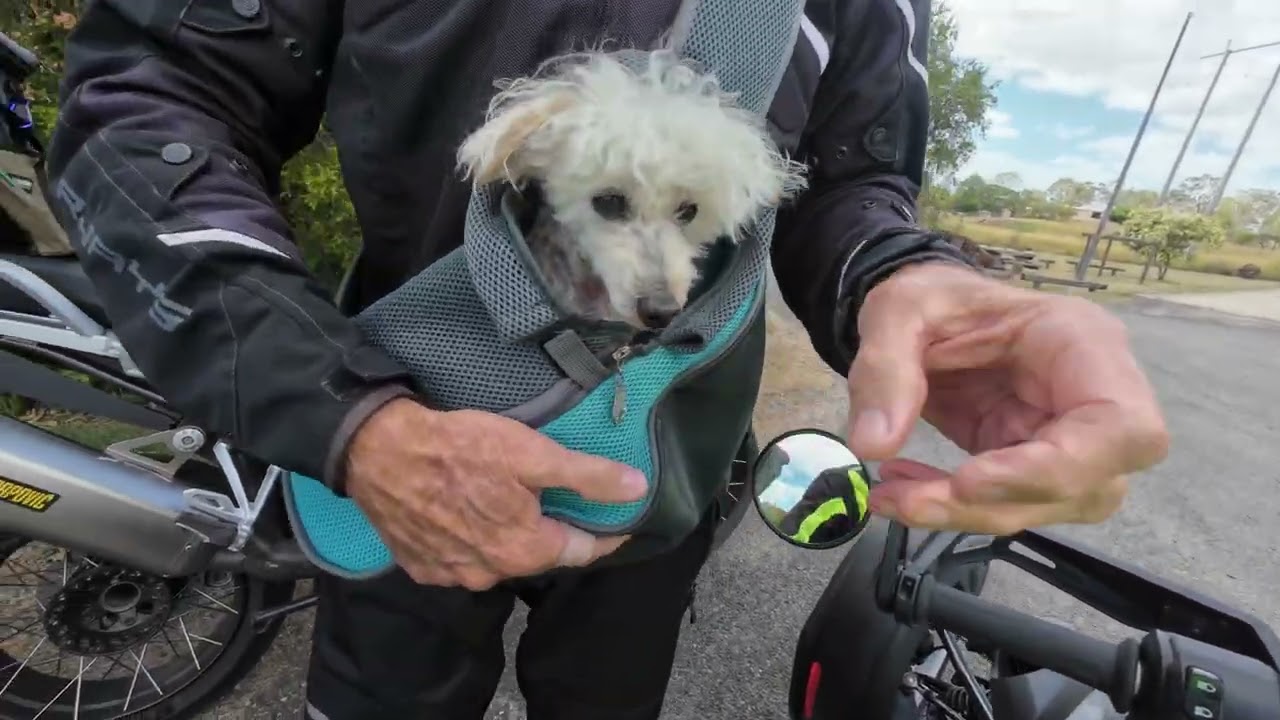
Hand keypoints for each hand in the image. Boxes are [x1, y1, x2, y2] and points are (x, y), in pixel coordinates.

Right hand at [344, 398, 646, 588]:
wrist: (377, 451)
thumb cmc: (460, 448)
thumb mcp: (532, 453)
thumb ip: (587, 477)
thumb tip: (638, 490)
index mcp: (526, 551)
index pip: (584, 551)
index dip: (607, 532)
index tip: (622, 519)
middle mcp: (491, 574)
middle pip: (539, 555)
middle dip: (554, 530)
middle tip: (559, 498)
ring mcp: (453, 575)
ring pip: (499, 560)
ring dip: (509, 536)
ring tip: (507, 501)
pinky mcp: (422, 567)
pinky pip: (461, 560)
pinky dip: (471, 541)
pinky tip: (465, 513)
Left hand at [845, 262, 1168, 534]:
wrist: (925, 314)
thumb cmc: (934, 298)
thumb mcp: (897, 311)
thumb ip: (885, 370)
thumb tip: (873, 447)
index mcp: (1085, 342)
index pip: (1123, 426)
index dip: (1059, 468)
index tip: (969, 479)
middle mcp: (1097, 399)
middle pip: (1090, 484)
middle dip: (996, 503)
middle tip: (910, 499)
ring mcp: (1072, 440)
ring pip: (1047, 508)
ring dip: (965, 516)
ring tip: (890, 495)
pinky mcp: (1034, 467)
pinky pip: (1008, 506)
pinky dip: (950, 510)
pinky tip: (900, 491)